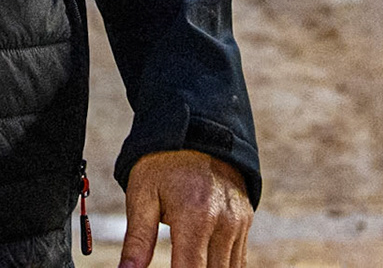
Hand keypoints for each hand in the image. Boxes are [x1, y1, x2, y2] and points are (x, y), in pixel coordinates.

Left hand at [119, 150, 250, 267]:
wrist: (198, 128)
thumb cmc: (163, 162)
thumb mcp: (142, 195)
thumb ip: (137, 241)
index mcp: (195, 216)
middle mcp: (224, 222)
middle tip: (175, 263)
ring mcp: (239, 222)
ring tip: (184, 262)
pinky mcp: (246, 220)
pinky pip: (238, 259)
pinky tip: (203, 264)